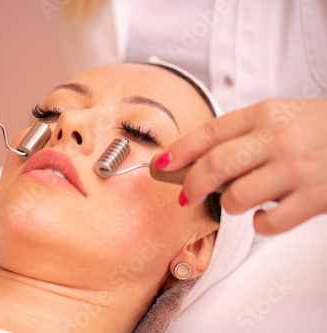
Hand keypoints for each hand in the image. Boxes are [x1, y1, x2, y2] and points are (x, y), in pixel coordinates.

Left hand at [156, 99, 326, 234]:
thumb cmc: (319, 128)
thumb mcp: (280, 117)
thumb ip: (242, 135)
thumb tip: (199, 162)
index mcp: (264, 114)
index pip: (209, 133)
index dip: (179, 151)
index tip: (161, 164)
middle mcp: (278, 139)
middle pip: (214, 166)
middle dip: (191, 185)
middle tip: (186, 196)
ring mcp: (297, 168)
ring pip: (236, 197)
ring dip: (228, 205)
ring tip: (237, 202)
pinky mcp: (316, 197)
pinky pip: (269, 222)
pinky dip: (259, 224)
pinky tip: (263, 215)